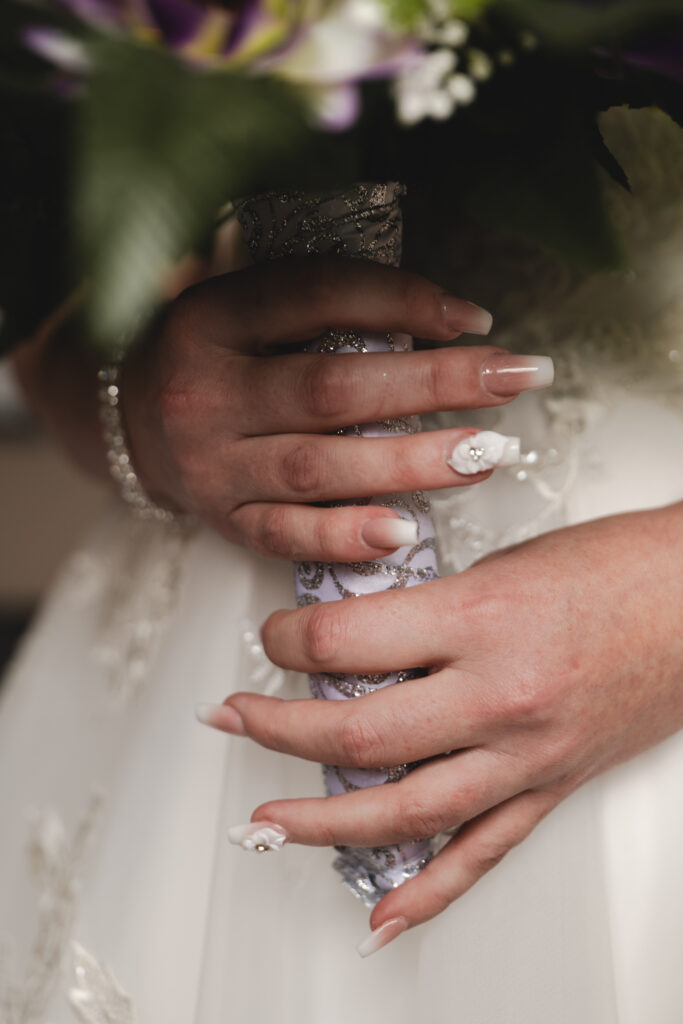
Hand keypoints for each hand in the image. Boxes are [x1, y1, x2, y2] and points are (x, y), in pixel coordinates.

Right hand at [121, 255, 549, 559]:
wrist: (125, 418)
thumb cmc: (211, 351)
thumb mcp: (241, 298)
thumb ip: (317, 295)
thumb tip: (442, 313)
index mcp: (212, 315)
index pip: (317, 294)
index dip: (402, 301)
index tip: (476, 317)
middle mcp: (205, 390)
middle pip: (333, 388)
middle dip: (434, 383)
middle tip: (516, 379)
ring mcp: (211, 463)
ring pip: (320, 466)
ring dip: (411, 463)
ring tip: (487, 453)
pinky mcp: (220, 518)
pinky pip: (285, 535)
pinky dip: (345, 537)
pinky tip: (406, 532)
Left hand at [204, 503, 682, 941]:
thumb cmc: (615, 567)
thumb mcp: (499, 566)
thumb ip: (424, 610)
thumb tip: (356, 640)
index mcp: (480, 620)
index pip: (344, 640)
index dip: (288, 640)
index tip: (273, 639)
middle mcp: (498, 695)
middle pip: (356, 731)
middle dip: (276, 727)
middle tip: (236, 718)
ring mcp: (525, 753)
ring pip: (404, 810)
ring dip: (321, 820)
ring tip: (268, 822)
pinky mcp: (550, 785)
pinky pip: (480, 853)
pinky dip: (426, 891)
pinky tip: (383, 915)